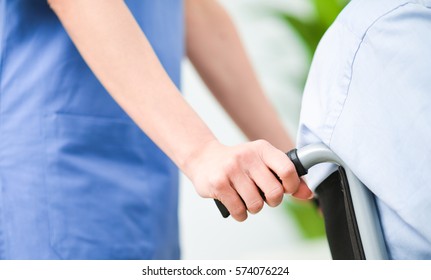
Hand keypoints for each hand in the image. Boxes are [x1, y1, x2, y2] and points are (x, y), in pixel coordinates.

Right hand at [183, 139, 311, 220]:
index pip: (288, 169)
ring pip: (256, 205)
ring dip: (253, 208)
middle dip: (272, 201)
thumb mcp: (262, 162)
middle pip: (274, 192)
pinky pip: (239, 210)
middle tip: (263, 196)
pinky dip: (240, 214)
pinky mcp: (218, 184)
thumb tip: (308, 194)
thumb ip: (287, 177)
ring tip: (247, 199)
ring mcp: (231, 170)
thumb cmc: (239, 164)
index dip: (291, 185)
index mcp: (262, 149)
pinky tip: (236, 204)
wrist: (204, 158)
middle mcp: (247, 156)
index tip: (285, 189)